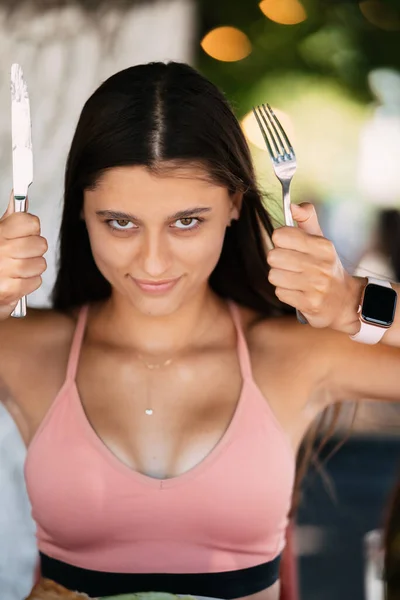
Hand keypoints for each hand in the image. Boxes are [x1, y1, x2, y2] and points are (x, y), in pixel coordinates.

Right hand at [0, 192, 47, 319]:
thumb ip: (11, 218)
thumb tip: (19, 196)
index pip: (30, 222)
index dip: (31, 228)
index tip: (24, 233)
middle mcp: (0, 250)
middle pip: (40, 244)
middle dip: (34, 250)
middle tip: (20, 254)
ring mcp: (4, 270)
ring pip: (40, 264)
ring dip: (32, 268)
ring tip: (17, 268)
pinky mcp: (8, 290)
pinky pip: (36, 281)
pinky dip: (29, 282)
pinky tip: (16, 280)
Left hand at [267, 202, 360, 332]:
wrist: (345, 301)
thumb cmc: (326, 267)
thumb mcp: (321, 240)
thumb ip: (307, 219)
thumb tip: (293, 206)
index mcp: (323, 246)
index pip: (281, 235)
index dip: (280, 240)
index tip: (289, 246)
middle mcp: (321, 265)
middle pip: (273, 256)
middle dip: (278, 261)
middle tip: (290, 265)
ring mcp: (316, 286)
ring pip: (274, 275)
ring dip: (280, 278)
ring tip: (294, 279)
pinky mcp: (310, 304)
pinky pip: (280, 293)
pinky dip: (285, 292)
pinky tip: (298, 291)